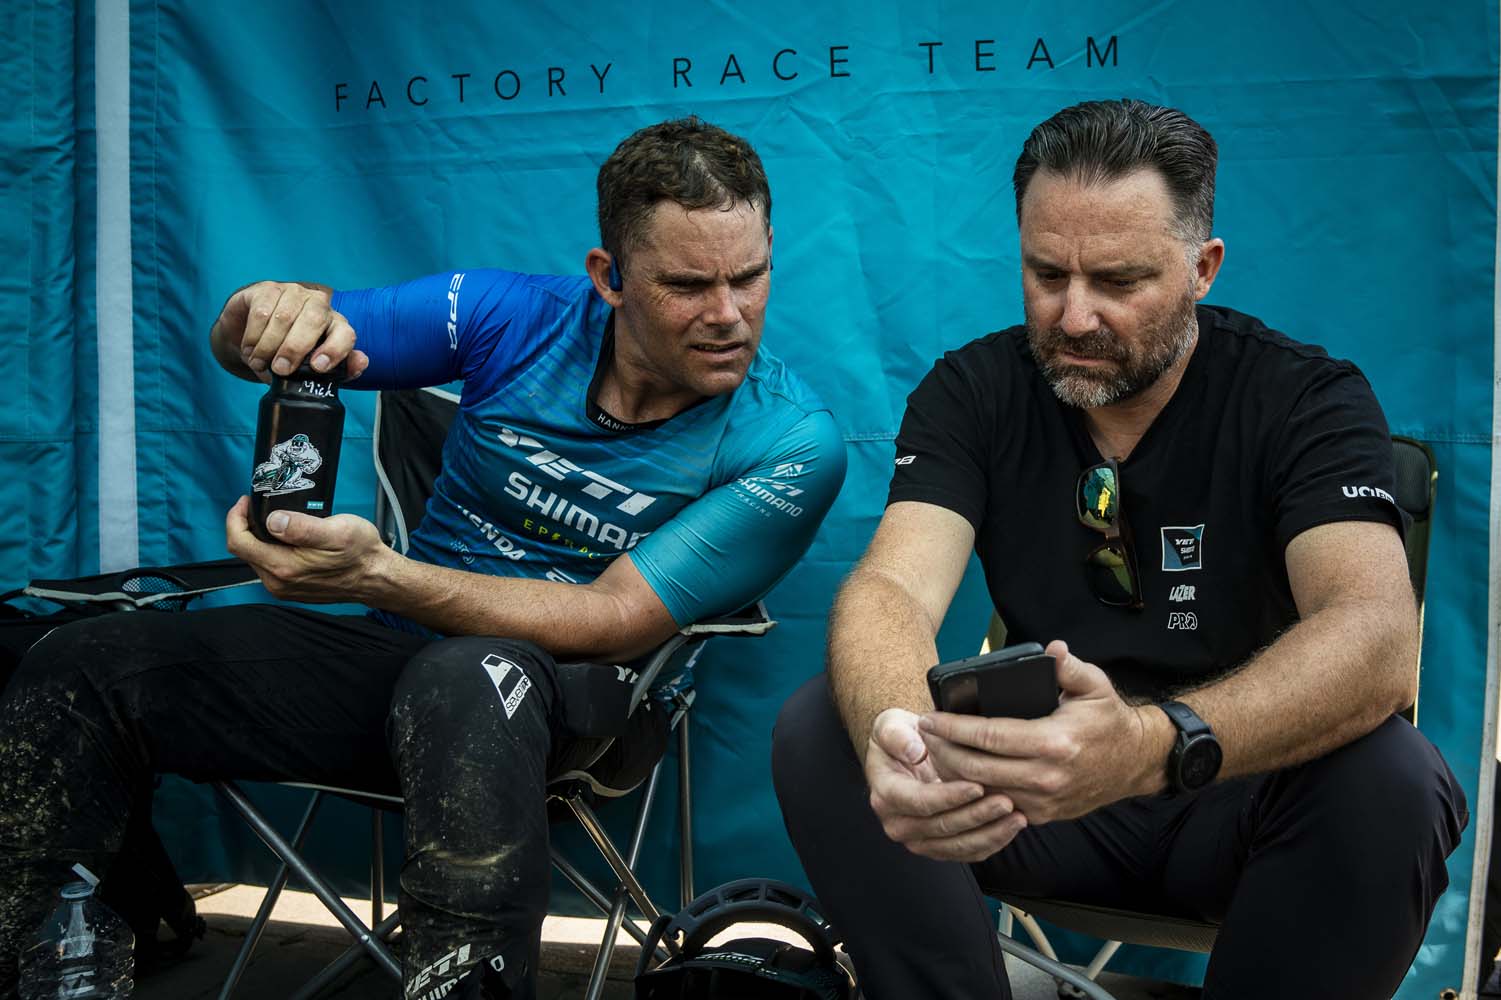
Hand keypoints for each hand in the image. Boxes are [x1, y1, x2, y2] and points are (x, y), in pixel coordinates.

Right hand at [213, 281, 368, 380]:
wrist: (255, 333)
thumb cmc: (290, 351)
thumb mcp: (310, 366)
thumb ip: (338, 368)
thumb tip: (361, 363)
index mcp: (336, 325)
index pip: (345, 333)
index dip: (334, 349)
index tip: (318, 367)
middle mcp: (319, 304)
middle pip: (313, 321)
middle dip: (295, 348)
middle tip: (280, 369)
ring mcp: (294, 292)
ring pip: (284, 318)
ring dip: (268, 345)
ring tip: (258, 363)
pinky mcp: (268, 288)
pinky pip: (261, 311)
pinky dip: (253, 335)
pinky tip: (249, 349)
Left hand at [225, 496, 391, 602]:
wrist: (376, 578)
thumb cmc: (360, 554)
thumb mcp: (336, 531)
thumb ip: (301, 527)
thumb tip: (272, 520)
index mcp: (283, 567)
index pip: (239, 542)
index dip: (236, 518)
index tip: (247, 501)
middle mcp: (278, 582)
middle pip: (245, 550)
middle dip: (248, 525)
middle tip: (263, 506)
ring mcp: (283, 588)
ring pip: (257, 558)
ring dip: (261, 537)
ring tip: (279, 520)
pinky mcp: (291, 589)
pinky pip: (270, 566)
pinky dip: (272, 549)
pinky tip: (289, 539)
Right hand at [865, 707, 1025, 862]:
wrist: (906, 752)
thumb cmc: (901, 738)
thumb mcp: (891, 726)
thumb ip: (897, 736)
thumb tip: (913, 751)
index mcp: (886, 795)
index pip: (920, 802)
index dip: (950, 797)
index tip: (978, 787)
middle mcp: (898, 824)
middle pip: (942, 827)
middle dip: (977, 816)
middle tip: (1006, 801)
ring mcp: (919, 839)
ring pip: (957, 846)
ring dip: (989, 833)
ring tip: (1016, 817)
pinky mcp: (939, 847)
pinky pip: (967, 852)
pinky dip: (991, 842)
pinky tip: (1011, 827)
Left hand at [918, 640, 1163, 825]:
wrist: (1135, 763)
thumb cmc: (1109, 721)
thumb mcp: (1094, 686)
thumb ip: (1069, 667)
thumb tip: (1051, 649)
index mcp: (1053, 742)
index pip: (989, 737)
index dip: (953, 728)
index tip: (929, 718)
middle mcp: (1045, 776)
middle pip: (975, 769)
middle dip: (942, 751)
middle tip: (924, 734)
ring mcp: (1043, 800)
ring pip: (981, 792)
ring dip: (953, 774)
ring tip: (933, 752)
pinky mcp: (1042, 814)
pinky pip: (997, 805)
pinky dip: (974, 791)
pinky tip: (958, 773)